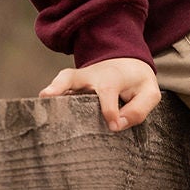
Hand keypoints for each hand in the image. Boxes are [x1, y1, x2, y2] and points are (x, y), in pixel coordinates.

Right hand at [38, 57, 161, 132]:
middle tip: (48, 97)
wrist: (126, 63)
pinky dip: (49, 94)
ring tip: (40, 100)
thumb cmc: (137, 82)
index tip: (112, 126)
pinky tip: (40, 106)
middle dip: (62, 87)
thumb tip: (116, 125)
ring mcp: (79, 80)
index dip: (110, 111)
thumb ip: (139, 109)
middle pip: (74, 77)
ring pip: (62, 81)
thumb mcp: (149, 93)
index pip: (107, 94)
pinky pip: (58, 87)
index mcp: (113, 78)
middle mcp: (91, 76)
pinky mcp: (71, 85)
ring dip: (51, 89)